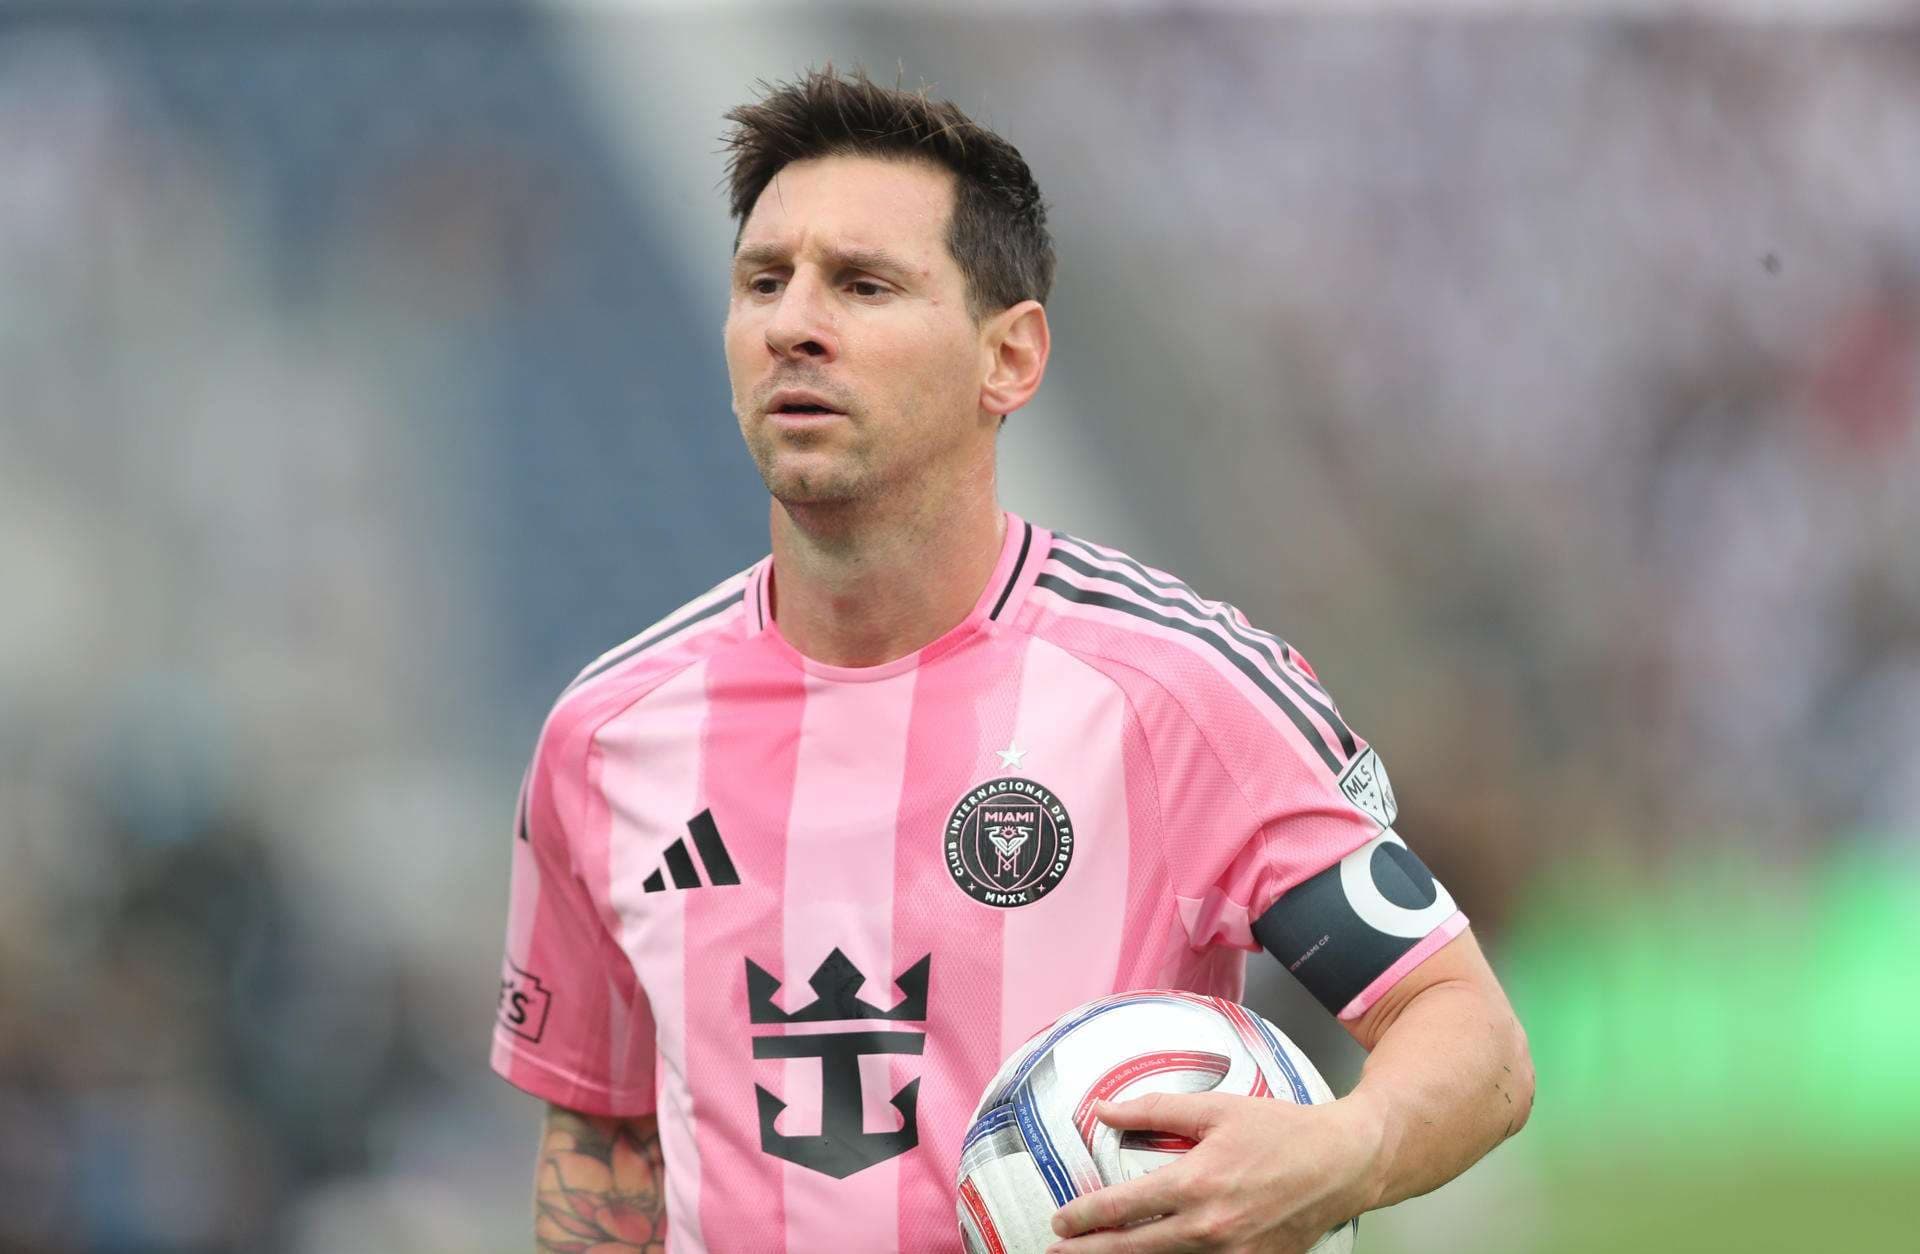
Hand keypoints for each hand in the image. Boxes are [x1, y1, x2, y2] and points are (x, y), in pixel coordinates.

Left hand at [1046, 1090, 1383, 1252]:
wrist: (1343, 1164)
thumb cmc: (1282, 1131)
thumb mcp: (1216, 1109)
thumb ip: (1155, 1111)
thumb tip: (1105, 1108)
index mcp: (1196, 1184)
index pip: (1122, 1208)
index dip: (1083, 1217)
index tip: (1059, 1221)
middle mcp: (1210, 1228)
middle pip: (1133, 1250)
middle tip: (1057, 1252)